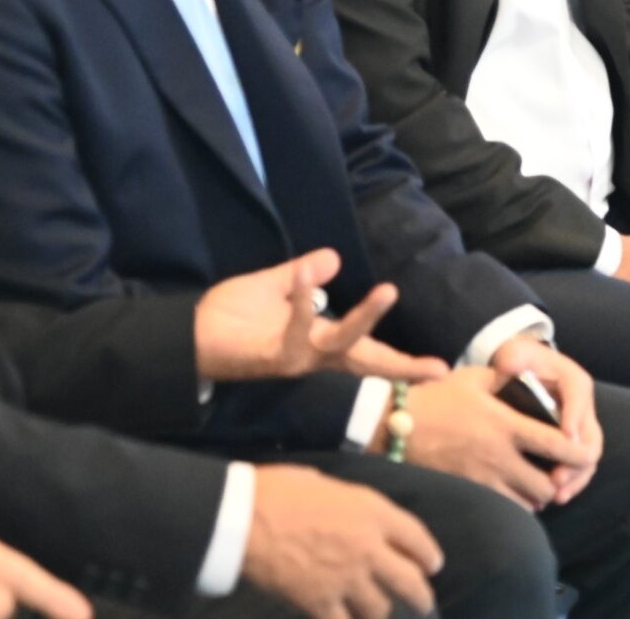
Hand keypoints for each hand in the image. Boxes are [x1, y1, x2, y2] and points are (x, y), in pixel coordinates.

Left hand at [195, 249, 450, 384]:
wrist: (186, 334)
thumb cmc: (230, 316)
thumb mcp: (274, 286)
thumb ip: (304, 275)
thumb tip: (334, 257)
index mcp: (318, 340)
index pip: (367, 351)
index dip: (402, 362)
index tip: (443, 372)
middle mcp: (312, 356)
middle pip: (365, 361)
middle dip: (400, 365)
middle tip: (438, 369)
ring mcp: (294, 360)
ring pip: (338, 346)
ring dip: (363, 319)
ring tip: (389, 290)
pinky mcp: (270, 357)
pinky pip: (294, 334)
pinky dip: (302, 304)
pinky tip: (309, 279)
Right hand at [242, 466, 441, 618]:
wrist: (245, 518)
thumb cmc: (280, 490)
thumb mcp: (327, 485)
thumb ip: (350, 506)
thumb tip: (352, 515)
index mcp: (372, 512)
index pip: (416, 537)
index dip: (429, 554)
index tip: (433, 565)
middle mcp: (368, 548)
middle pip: (410, 581)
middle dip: (421, 595)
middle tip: (423, 602)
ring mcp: (347, 579)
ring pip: (379, 608)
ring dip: (379, 610)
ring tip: (375, 612)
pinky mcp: (321, 603)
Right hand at [392, 366, 595, 511]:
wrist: (396, 426)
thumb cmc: (437, 398)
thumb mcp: (475, 378)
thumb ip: (507, 378)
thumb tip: (530, 374)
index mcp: (506, 424)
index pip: (556, 444)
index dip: (578, 453)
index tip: (584, 454)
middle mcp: (499, 456)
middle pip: (545, 486)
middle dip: (556, 483)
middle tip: (555, 474)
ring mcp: (483, 479)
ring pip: (525, 504)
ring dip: (534, 497)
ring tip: (533, 486)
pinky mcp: (467, 492)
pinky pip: (501, 510)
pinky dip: (513, 506)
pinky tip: (510, 494)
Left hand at [491, 335, 603, 504]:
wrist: (522, 371)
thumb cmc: (519, 363)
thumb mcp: (515, 355)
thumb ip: (513, 358)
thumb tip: (510, 365)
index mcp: (574, 381)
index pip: (579, 397)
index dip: (573, 418)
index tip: (564, 437)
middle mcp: (583, 406)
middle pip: (590, 435)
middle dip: (576, 459)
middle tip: (557, 478)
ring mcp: (581, 427)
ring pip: (589, 456)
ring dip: (576, 477)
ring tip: (557, 494)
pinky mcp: (574, 444)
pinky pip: (581, 466)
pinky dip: (572, 482)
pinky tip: (556, 496)